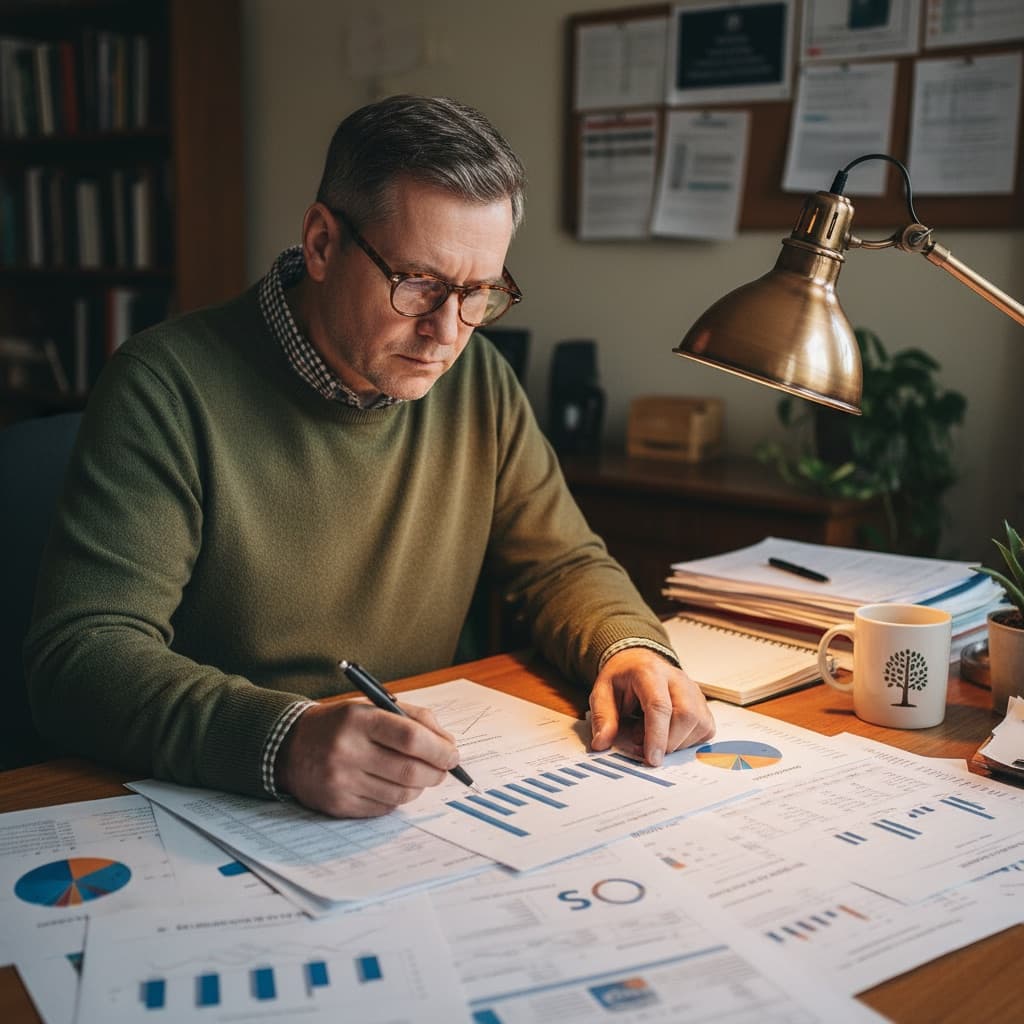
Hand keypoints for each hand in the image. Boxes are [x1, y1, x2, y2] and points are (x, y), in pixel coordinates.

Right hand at [275, 700, 460, 816]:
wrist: (290, 746)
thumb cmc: (342, 724)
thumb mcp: (373, 707)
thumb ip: (414, 718)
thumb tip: (449, 744)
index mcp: (358, 719)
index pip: (410, 737)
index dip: (439, 749)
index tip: (453, 754)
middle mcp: (347, 751)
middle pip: (409, 770)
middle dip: (436, 772)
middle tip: (444, 769)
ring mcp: (341, 781)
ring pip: (400, 794)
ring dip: (419, 786)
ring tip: (419, 775)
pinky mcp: (338, 805)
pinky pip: (383, 808)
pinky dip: (397, 798)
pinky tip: (393, 785)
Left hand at [589, 647, 713, 764]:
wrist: (638, 663)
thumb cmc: (623, 679)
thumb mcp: (602, 693)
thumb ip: (602, 717)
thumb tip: (601, 743)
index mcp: (649, 672)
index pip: (660, 705)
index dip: (657, 735)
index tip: (651, 759)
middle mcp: (677, 679)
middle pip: (685, 716)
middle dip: (667, 742)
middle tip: (644, 747)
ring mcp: (694, 691)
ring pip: (698, 724)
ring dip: (676, 742)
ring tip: (654, 736)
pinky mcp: (703, 704)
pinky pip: (704, 730)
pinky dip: (687, 741)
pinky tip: (669, 735)